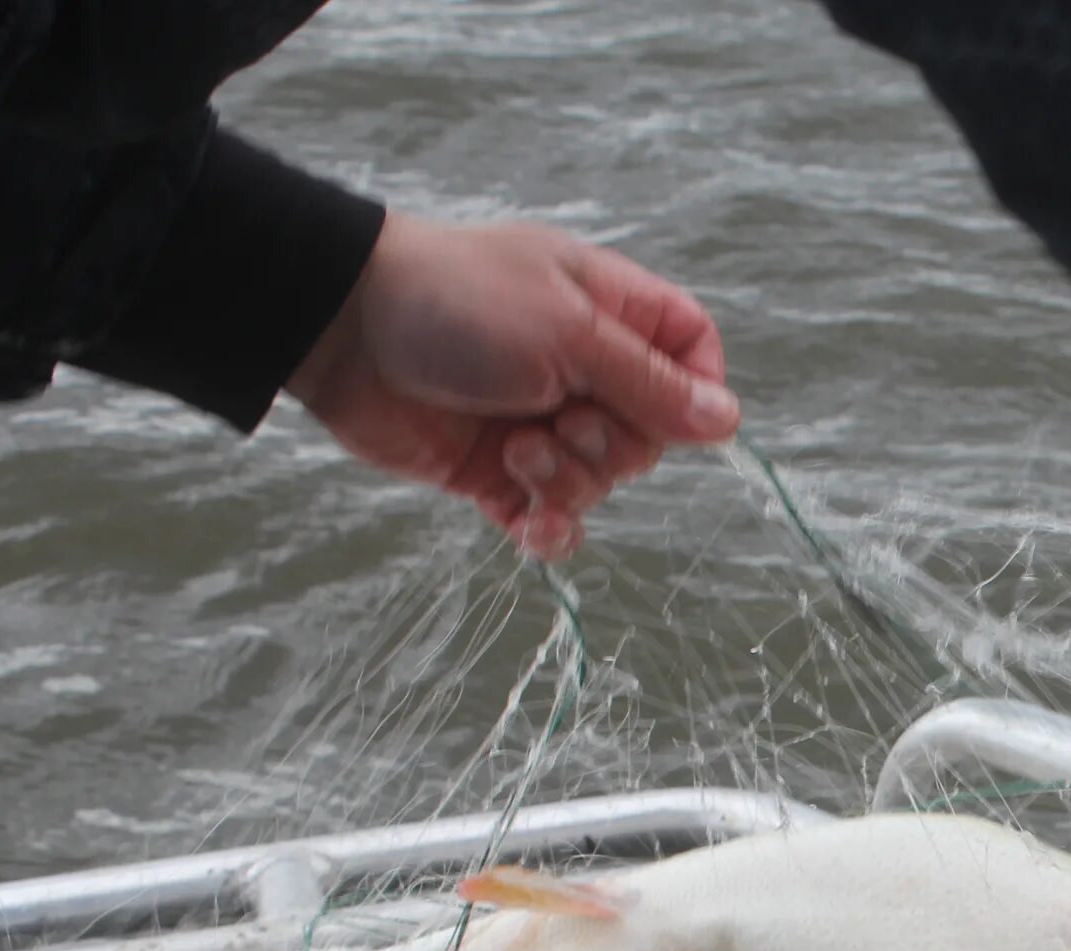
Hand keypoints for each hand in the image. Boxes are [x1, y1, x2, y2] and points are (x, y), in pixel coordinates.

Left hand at [288, 215, 739, 560]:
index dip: (696, 395)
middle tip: (557, 417)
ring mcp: (539, 420)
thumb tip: (729, 422)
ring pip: (599, 482)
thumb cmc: (457, 302)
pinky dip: (545, 529)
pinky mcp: (495, 470)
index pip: (693, 357)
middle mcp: (582, 368)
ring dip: (565, 479)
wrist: (341, 329)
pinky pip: (549, 518)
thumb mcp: (569, 332)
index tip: (675, 416)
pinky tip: (528, 527)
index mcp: (610, 313)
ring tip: (513, 448)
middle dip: (610, 445)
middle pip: (649, 436)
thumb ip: (651, 383)